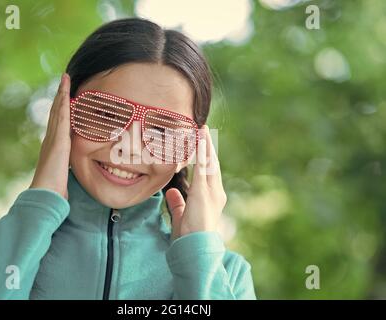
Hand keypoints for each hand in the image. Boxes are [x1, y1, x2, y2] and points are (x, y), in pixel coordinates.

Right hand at [29, 73, 71, 198]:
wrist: (45, 195)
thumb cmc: (54, 189)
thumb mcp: (63, 175)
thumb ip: (66, 170)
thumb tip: (70, 174)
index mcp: (53, 146)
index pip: (58, 122)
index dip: (61, 108)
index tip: (66, 95)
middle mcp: (51, 139)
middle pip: (56, 112)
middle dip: (60, 95)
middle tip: (64, 79)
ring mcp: (53, 139)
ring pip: (57, 111)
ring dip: (62, 94)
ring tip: (65, 79)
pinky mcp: (58, 142)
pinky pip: (61, 119)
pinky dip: (63, 104)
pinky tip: (66, 93)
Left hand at [166, 125, 226, 240]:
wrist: (195, 247)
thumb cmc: (189, 236)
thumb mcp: (181, 215)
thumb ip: (177, 203)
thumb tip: (171, 192)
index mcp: (211, 197)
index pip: (208, 172)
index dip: (205, 156)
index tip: (201, 142)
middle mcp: (215, 192)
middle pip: (212, 163)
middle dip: (207, 146)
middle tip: (203, 129)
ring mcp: (211, 191)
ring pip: (209, 162)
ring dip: (205, 145)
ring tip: (201, 129)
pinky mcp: (203, 192)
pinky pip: (202, 168)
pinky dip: (201, 153)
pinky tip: (199, 141)